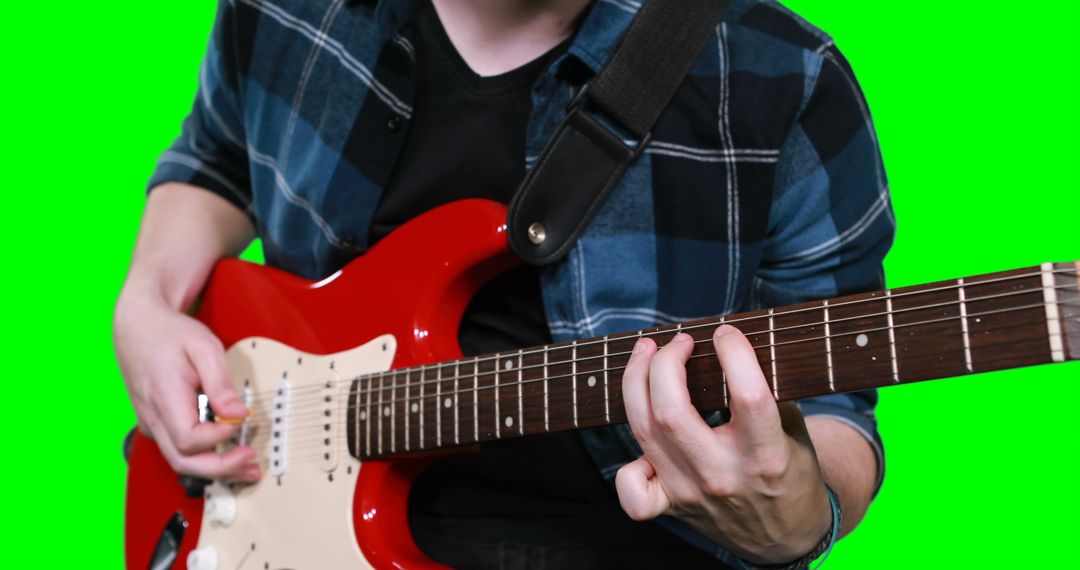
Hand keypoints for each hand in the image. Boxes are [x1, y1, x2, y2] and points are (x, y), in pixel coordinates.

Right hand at [115, 286, 258, 480]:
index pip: (190, 439)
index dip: (219, 437)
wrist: (138, 326)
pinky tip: (226, 451)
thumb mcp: (204, 348)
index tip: (241, 420)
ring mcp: (151, 423)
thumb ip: (221, 384)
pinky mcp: (155, 423)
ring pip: (179, 460)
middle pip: (183, 462)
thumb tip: (239, 415)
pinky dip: (203, 456)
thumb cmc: (172, 334)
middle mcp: (152, 417)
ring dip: (214, 468)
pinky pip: (177, 448)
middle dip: (221, 469)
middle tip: (252, 465)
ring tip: (247, 467)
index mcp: (163, 398)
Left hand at [616, 326, 830, 563]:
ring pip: (644, 431)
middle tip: (679, 340)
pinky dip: (628, 464)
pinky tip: (644, 434)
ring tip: (647, 353)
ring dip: (637, 382)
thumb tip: (730, 344)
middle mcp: (723, 476)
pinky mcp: (672, 506)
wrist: (786, 538)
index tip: (725, 333)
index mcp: (767, 455)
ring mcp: (691, 493)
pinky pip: (632, 490)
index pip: (748, 396)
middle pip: (671, 411)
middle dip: (666, 362)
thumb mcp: (795, 431)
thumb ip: (768, 391)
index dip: (733, 352)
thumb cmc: (791, 472)